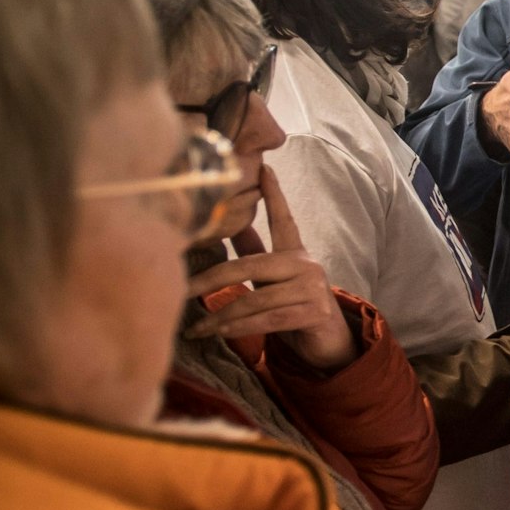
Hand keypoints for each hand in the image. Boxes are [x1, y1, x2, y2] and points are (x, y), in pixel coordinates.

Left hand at [185, 165, 357, 369]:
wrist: (328, 342)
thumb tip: (233, 225)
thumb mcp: (274, 279)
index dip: (274, 194)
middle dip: (210, 280)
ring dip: (220, 317)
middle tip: (181, 289)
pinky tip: (220, 332)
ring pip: (256, 299)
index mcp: (295, 253)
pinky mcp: (314, 312)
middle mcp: (306, 265)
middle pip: (250, 266)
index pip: (283, 220)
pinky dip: (240, 328)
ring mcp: (313, 288)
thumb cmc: (294, 306)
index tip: (264, 168)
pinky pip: (268, 319)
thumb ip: (255, 253)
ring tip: (196, 327)